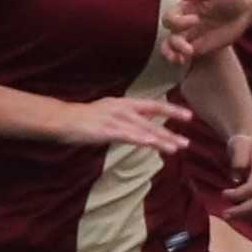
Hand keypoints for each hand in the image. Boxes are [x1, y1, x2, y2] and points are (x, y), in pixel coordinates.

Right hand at [68, 95, 198, 154]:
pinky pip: (126, 136)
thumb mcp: (110, 114)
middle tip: (188, 142)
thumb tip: (145, 129)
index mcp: (123, 103)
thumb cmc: (85, 119)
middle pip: (151, 122)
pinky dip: (140, 140)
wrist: (61, 118)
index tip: (189, 115)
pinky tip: (152, 145)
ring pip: (142, 130)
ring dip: (160, 140)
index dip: (171, 110)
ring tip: (176, 148)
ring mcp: (114, 119)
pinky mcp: (105, 130)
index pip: (152, 105)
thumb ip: (128, 120)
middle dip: (169, 132)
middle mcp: (122, 109)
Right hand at [167, 0, 251, 62]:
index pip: (171, 17)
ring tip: (181, 59)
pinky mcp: (199, 46)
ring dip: (172, 53)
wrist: (244, 7)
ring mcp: (191, 35)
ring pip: (171, 46)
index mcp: (184, 8)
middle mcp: (184, 22)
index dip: (179, 21)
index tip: (196, 19)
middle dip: (176, 41)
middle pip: (169, 33)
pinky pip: (183, 54)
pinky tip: (183, 62)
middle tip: (189, 47)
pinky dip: (179, 58)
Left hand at [220, 129, 251, 218]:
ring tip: (230, 216)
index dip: (238, 195)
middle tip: (225, 214)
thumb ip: (238, 158)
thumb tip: (236, 179)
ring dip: (247, 215)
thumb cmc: (244, 144)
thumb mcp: (239, 144)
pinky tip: (239, 213)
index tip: (222, 194)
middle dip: (243, 210)